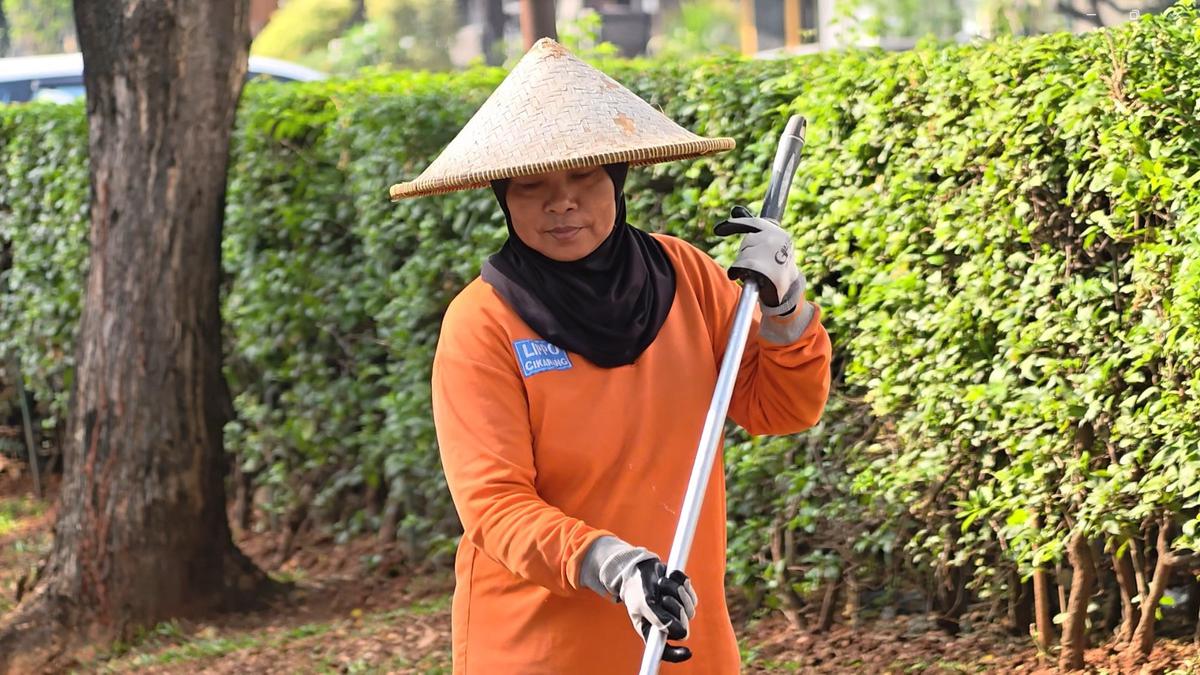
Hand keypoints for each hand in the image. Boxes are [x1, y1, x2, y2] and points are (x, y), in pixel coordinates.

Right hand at [579, 537, 697, 662]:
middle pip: (683, 627)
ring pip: (690, 609)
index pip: (666, 650)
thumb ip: (659, 618)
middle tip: (664, 597)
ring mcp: (676, 611)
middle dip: (675, 609)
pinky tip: (671, 577)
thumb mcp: (644, 604)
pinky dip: (682, 584)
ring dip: (677, 592)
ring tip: (662, 582)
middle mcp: (666, 624)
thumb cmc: (636, 589)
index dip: (677, 654)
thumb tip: (679, 632)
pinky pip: (692, 595)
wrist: (640, 568)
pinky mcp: (683, 598)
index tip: (688, 652)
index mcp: (652, 631)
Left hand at [714, 205, 804, 315]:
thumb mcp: (768, 243)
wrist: (787, 291)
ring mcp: (773, 255)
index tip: (718, 230)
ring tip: (753, 271)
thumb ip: (753, 226)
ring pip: (743, 254)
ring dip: (742, 263)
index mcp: (780, 234)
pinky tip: (741, 276)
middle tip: (753, 264)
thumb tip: (735, 209)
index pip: (754, 224)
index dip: (734, 225)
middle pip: (747, 240)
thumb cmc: (775, 265)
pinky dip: (736, 271)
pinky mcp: (765, 270)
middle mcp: (778, 241)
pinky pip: (739, 266)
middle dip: (744, 252)